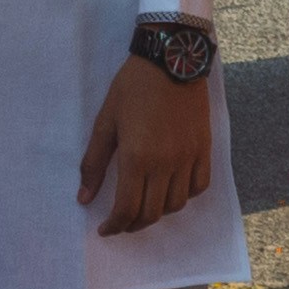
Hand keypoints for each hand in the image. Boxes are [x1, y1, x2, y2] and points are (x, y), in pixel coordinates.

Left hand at [80, 52, 213, 237]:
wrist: (171, 59)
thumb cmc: (133, 87)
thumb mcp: (106, 122)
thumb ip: (95, 162)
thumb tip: (84, 197)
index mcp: (137, 158)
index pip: (127, 209)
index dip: (115, 226)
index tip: (106, 229)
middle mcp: (165, 163)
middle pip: (152, 213)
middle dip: (133, 224)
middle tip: (122, 222)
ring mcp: (188, 157)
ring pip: (176, 204)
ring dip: (158, 212)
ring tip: (145, 206)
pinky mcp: (204, 149)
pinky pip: (199, 186)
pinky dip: (185, 196)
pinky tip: (171, 190)